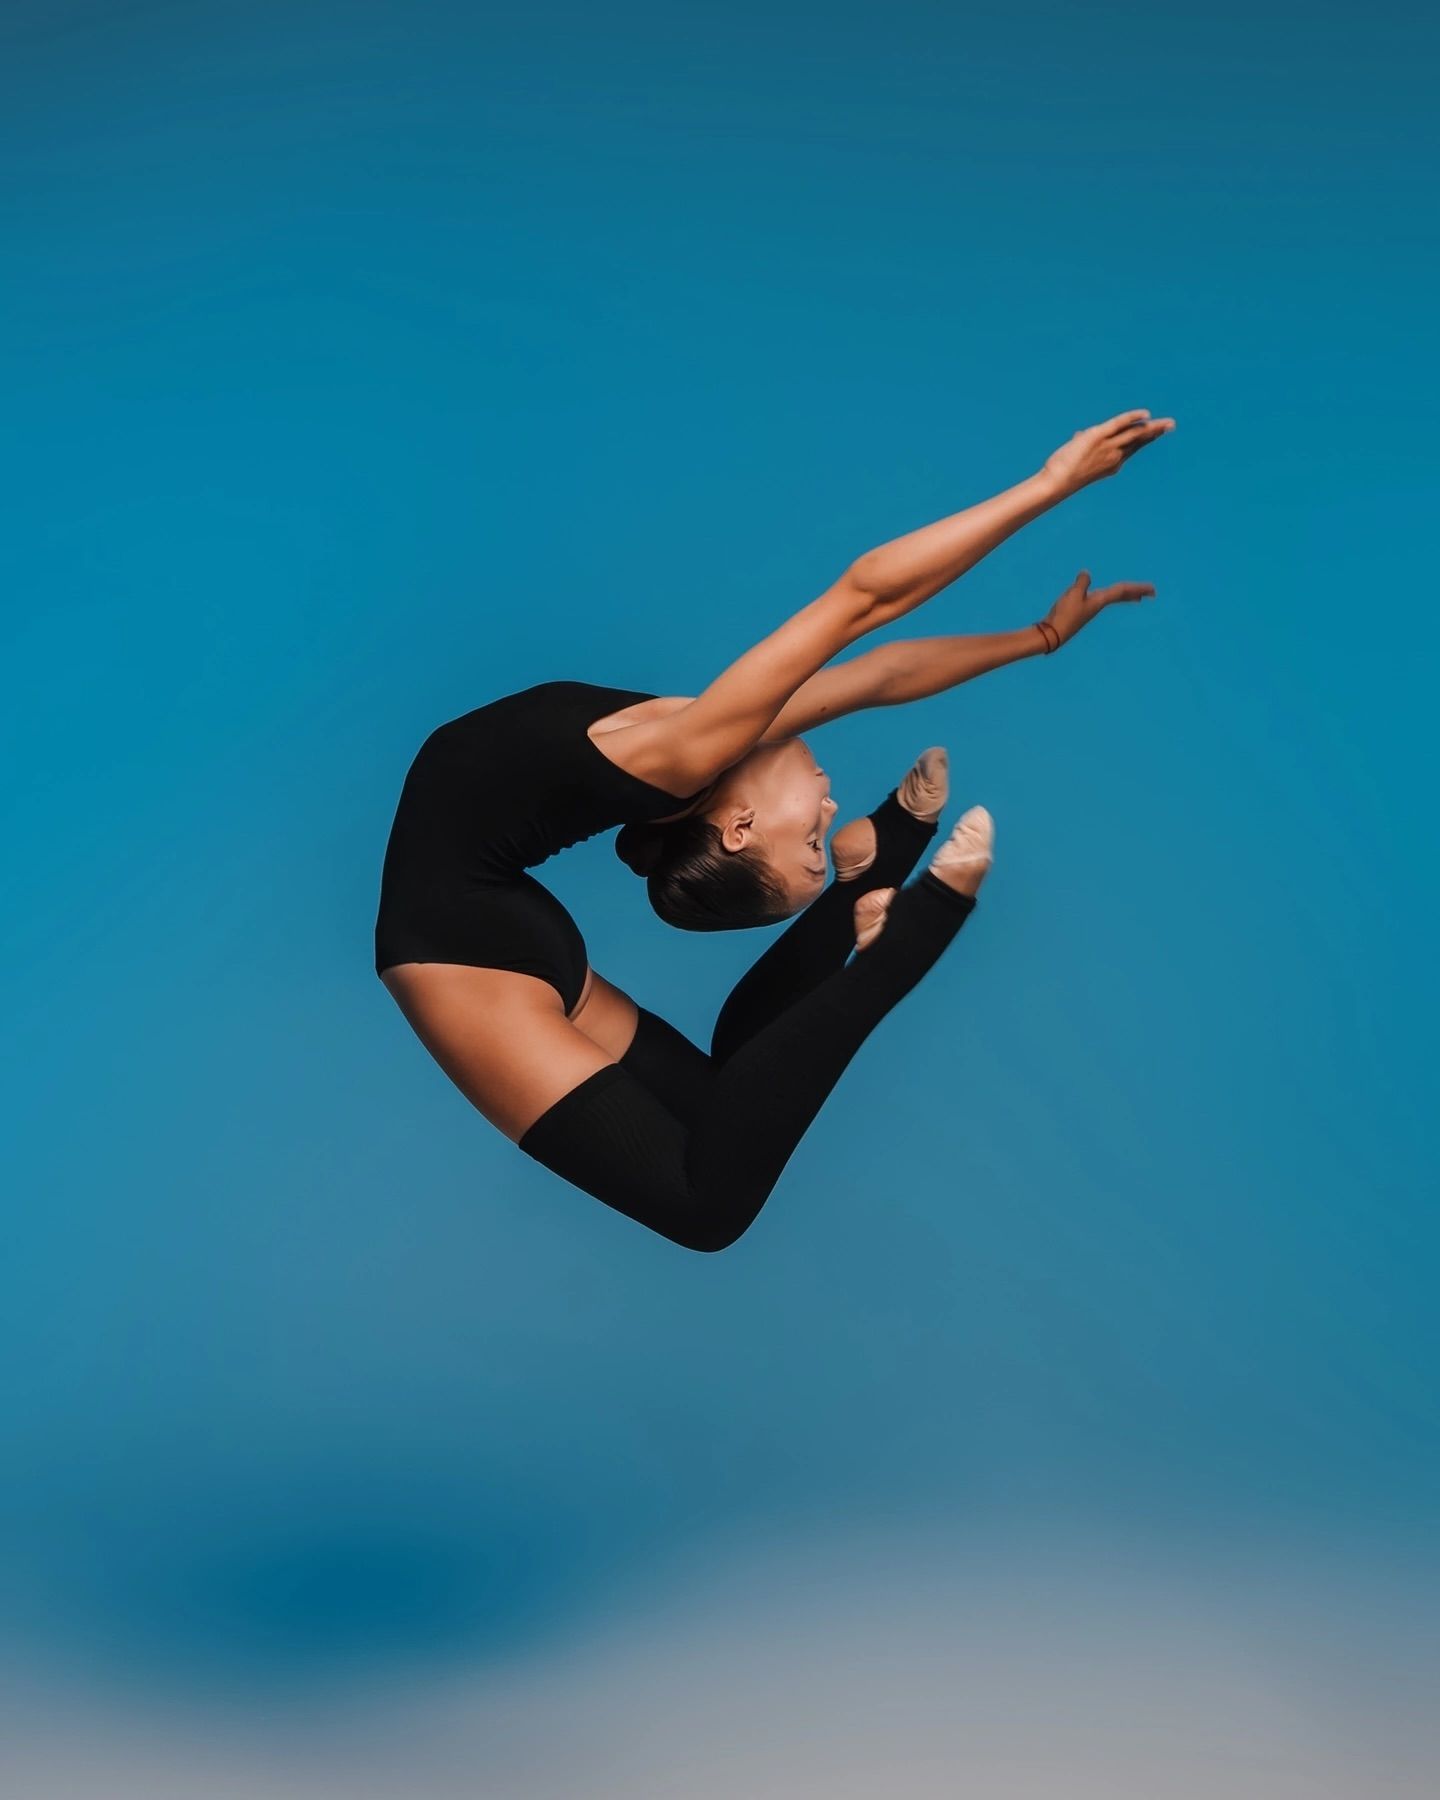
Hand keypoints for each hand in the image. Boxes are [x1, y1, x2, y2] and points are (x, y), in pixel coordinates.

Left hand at [1042, 409, 1174, 496]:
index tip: (1155, 432)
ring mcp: (1108, 446)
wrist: (1057, 483)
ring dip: (1152, 426)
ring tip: (1167, 423)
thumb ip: (1081, 442)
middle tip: (1171, 425)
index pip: (1133, 447)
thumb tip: (1079, 434)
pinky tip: (1145, 414)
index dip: (1145, 438)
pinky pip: (1120, 424)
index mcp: (1112, 463)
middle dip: (1155, 432)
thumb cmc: (1063, 473)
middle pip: (1139, 441)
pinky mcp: (1098, 436)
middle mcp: (1114, 455)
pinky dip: (1133, 418)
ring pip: (1135, 434)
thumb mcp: (1076, 456)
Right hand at [1042, 571, 1155, 647]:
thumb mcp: (1073, 594)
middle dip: (1137, 593)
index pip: (1123, 591)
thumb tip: (1086, 574)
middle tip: (1152, 593)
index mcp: (1100, 600)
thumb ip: (1082, 582)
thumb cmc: (1065, 614)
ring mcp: (1091, 608)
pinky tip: (1106, 596)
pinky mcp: (1082, 610)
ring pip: (1114, 598)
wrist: (1053, 634)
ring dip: (1126, 596)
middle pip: (1122, 595)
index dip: (1138, 588)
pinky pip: (1103, 599)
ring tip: (1137, 597)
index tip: (1152, 590)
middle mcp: (1098, 604)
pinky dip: (1111, 597)